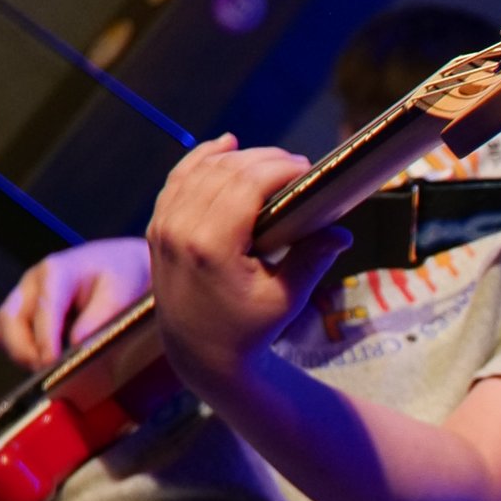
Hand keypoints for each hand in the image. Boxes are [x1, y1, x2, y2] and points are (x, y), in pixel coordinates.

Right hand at [0, 237, 151, 370]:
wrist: (120, 264)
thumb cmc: (120, 275)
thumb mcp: (118, 294)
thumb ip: (98, 319)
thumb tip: (77, 344)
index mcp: (55, 271)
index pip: (43, 309)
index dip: (44, 339)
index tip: (49, 363)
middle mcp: (33, 282)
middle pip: (9, 318)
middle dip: (22, 350)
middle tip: (44, 373)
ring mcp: (25, 295)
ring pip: (5, 329)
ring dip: (20, 352)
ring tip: (46, 369)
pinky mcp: (25, 310)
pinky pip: (9, 334)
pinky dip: (21, 349)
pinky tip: (44, 359)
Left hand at [145, 136, 349, 394]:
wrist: (200, 354)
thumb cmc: (247, 331)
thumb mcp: (285, 300)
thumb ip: (311, 260)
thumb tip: (342, 232)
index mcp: (211, 247)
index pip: (247, 183)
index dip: (281, 168)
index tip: (308, 170)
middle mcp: (180, 231)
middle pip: (226, 170)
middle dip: (266, 160)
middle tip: (297, 167)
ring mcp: (164, 227)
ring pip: (201, 169)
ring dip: (238, 158)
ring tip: (272, 162)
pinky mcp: (158, 228)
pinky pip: (178, 179)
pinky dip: (202, 158)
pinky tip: (225, 146)